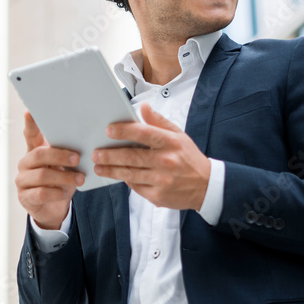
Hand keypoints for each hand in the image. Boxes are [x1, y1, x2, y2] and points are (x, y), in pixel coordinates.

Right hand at [16, 111, 84, 229]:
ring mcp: (22, 180)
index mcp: (35, 151)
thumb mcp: (64, 167)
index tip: (29, 111)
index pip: (30, 134)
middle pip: (39, 154)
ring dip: (63, 177)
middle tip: (77, 159)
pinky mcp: (25, 197)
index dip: (30, 124)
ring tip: (80, 179)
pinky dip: (56, 192)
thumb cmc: (60, 181)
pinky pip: (40, 193)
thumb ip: (68, 155)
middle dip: (60, 156)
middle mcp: (25, 163)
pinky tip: (65, 193)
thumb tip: (85, 143)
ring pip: (42, 175)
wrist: (53, 209)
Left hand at [93, 103, 209, 209]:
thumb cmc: (189, 158)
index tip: (109, 130)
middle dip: (110, 155)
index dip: (124, 131)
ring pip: (129, 174)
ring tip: (99, 166)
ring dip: (111, 170)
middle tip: (96, 153)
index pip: (144, 133)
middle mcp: (166, 161)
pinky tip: (117, 175)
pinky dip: (126, 180)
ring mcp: (161, 180)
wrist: (206, 186)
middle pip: (131, 157)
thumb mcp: (179, 135)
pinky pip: (136, 186)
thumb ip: (159, 122)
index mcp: (171, 143)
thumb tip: (143, 107)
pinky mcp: (157, 196)